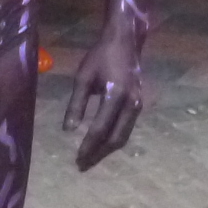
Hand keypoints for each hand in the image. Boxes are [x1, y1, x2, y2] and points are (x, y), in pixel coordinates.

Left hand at [66, 10, 144, 170]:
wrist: (125, 41)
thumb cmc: (100, 56)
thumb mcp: (83, 77)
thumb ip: (76, 104)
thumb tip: (69, 130)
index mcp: (115, 95)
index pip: (100, 128)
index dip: (88, 145)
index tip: (77, 159)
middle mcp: (131, 103)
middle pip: (115, 138)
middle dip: (99, 154)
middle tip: (83, 165)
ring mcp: (138, 105)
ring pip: (124, 136)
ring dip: (107, 149)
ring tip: (91, 158)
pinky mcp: (139, 105)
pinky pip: (127, 128)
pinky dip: (114, 139)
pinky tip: (102, 143)